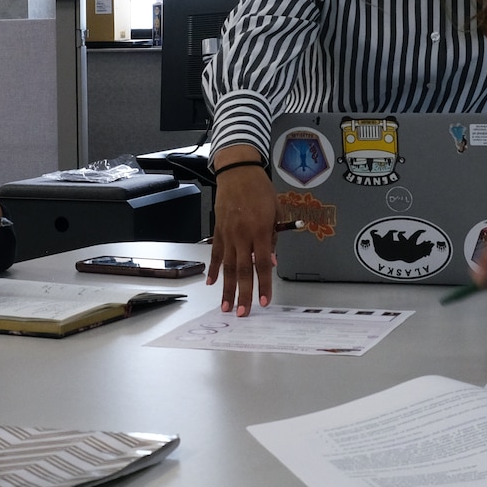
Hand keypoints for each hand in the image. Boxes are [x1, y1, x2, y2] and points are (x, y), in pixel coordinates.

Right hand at [207, 158, 277, 315]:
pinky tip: (210, 283)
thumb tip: (270, 262)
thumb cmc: (260, 190)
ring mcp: (228, 234)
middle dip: (243, 293)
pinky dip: (212, 269)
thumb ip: (274, 237)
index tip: (265, 301)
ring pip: (227, 266)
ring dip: (227, 288)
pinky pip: (215, 253)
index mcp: (260, 230)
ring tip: (226, 306)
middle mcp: (242, 234)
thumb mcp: (276, 211)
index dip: (264, 284)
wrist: (237, 172)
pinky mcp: (218, 231)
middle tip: (242, 313)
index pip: (262, 263)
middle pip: (243, 270)